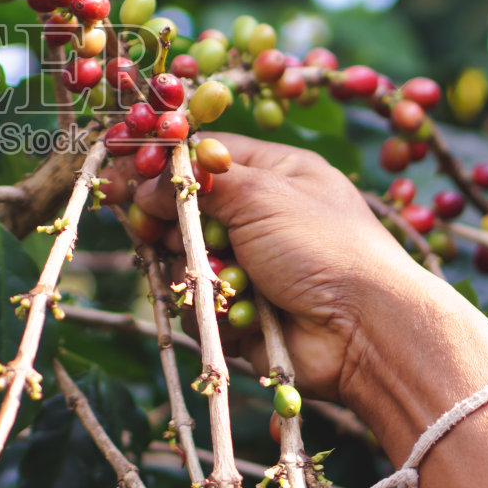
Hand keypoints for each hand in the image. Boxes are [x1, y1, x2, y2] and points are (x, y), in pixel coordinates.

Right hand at [116, 133, 426, 401]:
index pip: (206, 154)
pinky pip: (200, 306)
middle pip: (186, 209)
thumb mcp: (261, 195)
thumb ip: (198, 184)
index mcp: (277, 174)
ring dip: (192, 267)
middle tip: (149, 225)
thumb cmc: (325, 247)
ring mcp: (252, 267)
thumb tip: (144, 184)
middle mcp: (262, 218)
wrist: (367, 332)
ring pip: (186, 260)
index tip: (120, 165)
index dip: (162, 161)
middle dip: (167, 220)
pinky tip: (234, 310)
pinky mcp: (241, 315)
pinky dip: (209, 309)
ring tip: (214, 275)